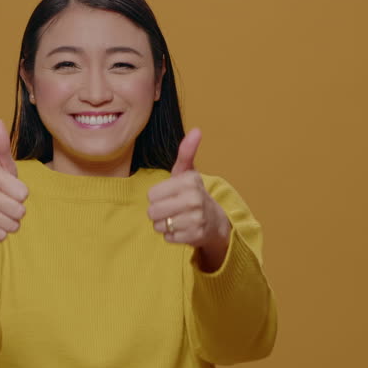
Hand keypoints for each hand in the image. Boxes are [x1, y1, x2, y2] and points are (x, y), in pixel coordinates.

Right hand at [0, 119, 28, 273]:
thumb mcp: (2, 169)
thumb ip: (2, 146)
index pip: (24, 193)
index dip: (20, 195)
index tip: (8, 191)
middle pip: (20, 210)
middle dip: (17, 212)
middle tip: (4, 206)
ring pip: (13, 224)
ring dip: (10, 223)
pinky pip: (2, 235)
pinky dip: (1, 234)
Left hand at [147, 128, 231, 270]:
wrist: (215, 220)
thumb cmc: (193, 194)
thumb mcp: (188, 172)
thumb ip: (186, 152)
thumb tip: (197, 130)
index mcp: (189, 181)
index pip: (152, 194)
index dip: (157, 196)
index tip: (170, 195)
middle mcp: (193, 199)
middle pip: (152, 211)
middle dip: (158, 212)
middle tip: (171, 208)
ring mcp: (195, 219)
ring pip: (158, 225)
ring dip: (164, 224)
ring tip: (177, 218)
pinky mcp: (194, 236)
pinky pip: (167, 238)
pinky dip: (172, 235)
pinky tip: (183, 228)